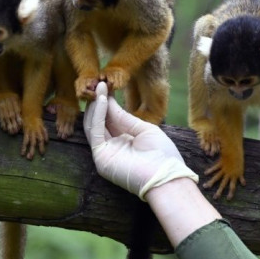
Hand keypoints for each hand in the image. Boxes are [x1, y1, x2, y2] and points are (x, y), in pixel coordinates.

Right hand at [83, 82, 197, 199]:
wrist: (166, 177)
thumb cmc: (162, 155)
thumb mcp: (144, 129)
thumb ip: (124, 117)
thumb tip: (108, 100)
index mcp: (124, 140)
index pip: (111, 118)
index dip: (107, 101)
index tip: (107, 83)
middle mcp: (112, 145)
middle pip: (99, 120)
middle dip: (99, 100)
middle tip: (99, 81)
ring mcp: (105, 152)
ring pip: (93, 124)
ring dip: (96, 104)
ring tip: (100, 86)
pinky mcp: (100, 157)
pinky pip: (95, 132)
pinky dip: (97, 115)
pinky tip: (102, 100)